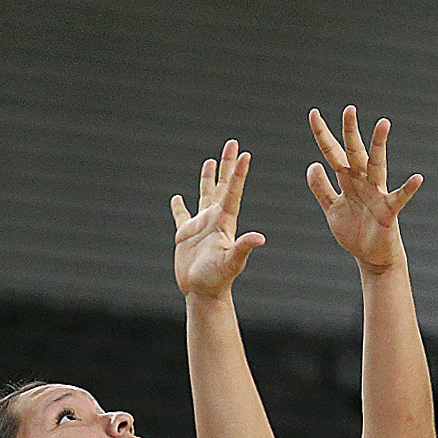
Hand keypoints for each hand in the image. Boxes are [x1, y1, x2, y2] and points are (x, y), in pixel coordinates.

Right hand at [172, 140, 265, 300]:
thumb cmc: (218, 280)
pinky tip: (177, 197)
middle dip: (227, 164)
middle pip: (222, 186)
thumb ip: (244, 248)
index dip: (239, 173)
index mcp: (225, 222)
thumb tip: (260, 238)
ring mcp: (201, 227)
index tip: (245, 153)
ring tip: (210, 161)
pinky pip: (182, 216)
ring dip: (208, 178)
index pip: (233, 192)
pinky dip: (179, 207)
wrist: (203, 293)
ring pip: (204, 195)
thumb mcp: (232, 262)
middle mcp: (214, 220)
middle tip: (232, 143)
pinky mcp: (186, 236)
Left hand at [307, 106, 423, 272]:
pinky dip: (408, 189)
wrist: (371, 256)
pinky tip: (416, 179)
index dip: (322, 135)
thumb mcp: (332, 208)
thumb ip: (321, 188)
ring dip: (379, 145)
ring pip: (377, 165)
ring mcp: (376, 194)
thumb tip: (313, 164)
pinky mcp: (388, 211)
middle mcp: (362, 182)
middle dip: (350, 132)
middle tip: (348, 109)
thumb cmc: (354, 231)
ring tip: (383, 124)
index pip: (332, 154)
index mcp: (347, 181)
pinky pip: (399, 198)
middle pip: (354, 153)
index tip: (313, 113)